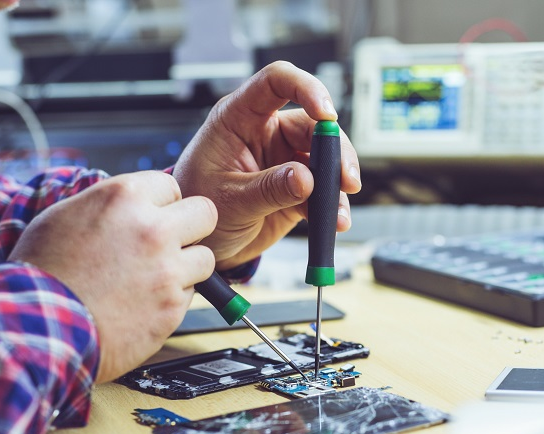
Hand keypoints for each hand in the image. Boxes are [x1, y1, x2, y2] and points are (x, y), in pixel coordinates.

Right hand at [9, 171, 216, 380]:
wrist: (37, 328)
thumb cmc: (42, 274)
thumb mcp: (64, 216)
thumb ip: (108, 205)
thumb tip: (130, 206)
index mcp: (124, 197)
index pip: (171, 186)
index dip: (162, 205)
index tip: (153, 218)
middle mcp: (153, 229)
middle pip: (205, 214)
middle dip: (190, 228)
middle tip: (171, 243)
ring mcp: (167, 269)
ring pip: (205, 258)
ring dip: (186, 267)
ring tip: (154, 278)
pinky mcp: (172, 307)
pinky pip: (190, 295)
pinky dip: (172, 299)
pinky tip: (143, 303)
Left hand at [173, 61, 361, 269]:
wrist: (200, 240)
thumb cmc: (198, 206)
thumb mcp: (229, 200)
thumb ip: (267, 189)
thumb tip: (306, 178)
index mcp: (239, 118)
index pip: (275, 82)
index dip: (306, 89)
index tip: (327, 115)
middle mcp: (265, 132)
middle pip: (313, 124)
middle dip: (335, 150)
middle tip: (345, 180)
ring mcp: (283, 158)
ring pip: (325, 156)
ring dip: (338, 181)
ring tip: (338, 212)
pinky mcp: (296, 185)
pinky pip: (323, 188)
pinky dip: (333, 204)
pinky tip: (335, 221)